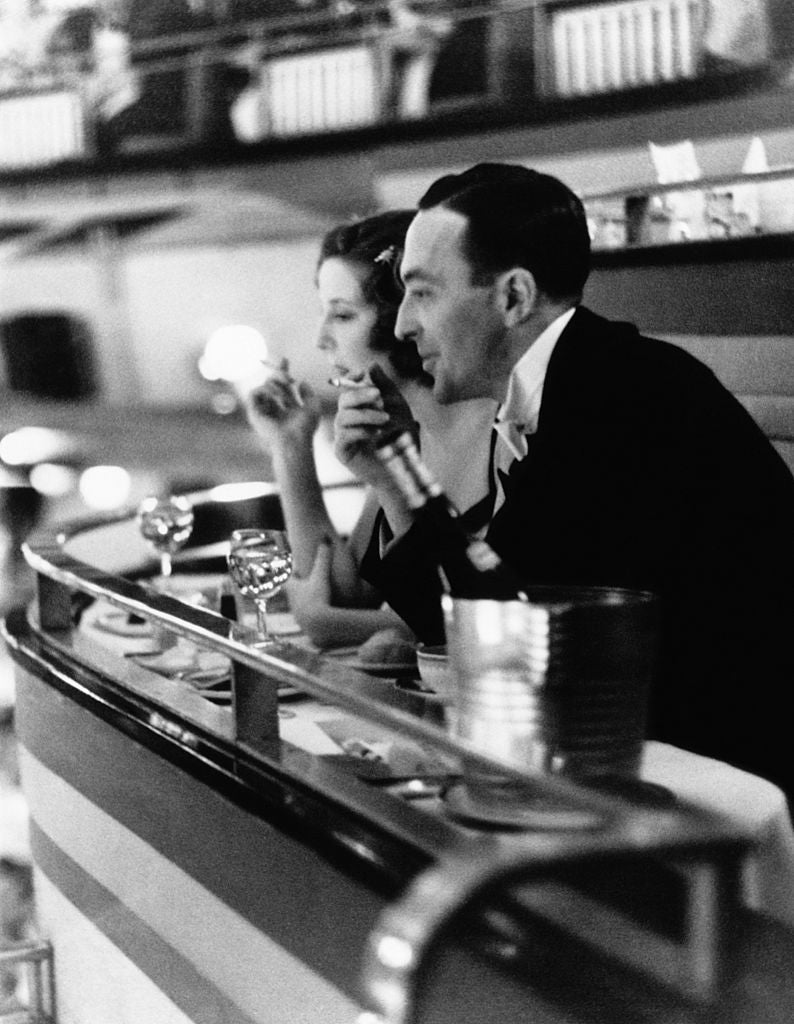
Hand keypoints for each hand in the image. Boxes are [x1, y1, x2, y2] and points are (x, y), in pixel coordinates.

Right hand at [244, 358, 320, 448]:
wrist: (294, 441)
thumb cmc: (305, 428)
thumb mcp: (313, 407)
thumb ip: (309, 393)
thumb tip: (302, 382)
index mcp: (286, 408)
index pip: (282, 385)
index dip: (282, 372)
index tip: (285, 360)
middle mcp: (274, 408)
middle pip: (271, 381)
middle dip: (280, 374)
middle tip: (289, 379)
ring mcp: (263, 410)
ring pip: (264, 385)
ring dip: (276, 384)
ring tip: (285, 391)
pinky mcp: (254, 413)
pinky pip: (254, 392)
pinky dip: (265, 390)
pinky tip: (276, 396)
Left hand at [285, 538, 333, 633]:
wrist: (318, 624)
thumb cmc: (317, 598)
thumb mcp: (321, 575)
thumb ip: (323, 557)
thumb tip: (326, 538)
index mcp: (293, 588)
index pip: (289, 577)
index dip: (291, 571)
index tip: (293, 567)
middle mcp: (293, 601)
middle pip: (293, 591)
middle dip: (298, 586)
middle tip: (304, 581)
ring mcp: (298, 614)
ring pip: (299, 604)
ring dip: (305, 600)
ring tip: (312, 599)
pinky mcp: (306, 625)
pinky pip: (308, 616)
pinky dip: (312, 612)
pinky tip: (318, 614)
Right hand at [333, 364, 416, 484]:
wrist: (405, 468)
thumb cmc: (402, 438)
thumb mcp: (398, 407)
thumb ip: (385, 386)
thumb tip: (372, 365)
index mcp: (359, 407)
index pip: (347, 387)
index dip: (350, 378)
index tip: (361, 373)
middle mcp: (348, 419)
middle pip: (343, 399)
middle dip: (360, 394)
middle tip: (378, 396)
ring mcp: (343, 435)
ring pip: (343, 416)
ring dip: (365, 414)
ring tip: (385, 419)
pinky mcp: (342, 451)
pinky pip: (343, 436)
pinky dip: (360, 431)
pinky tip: (375, 433)